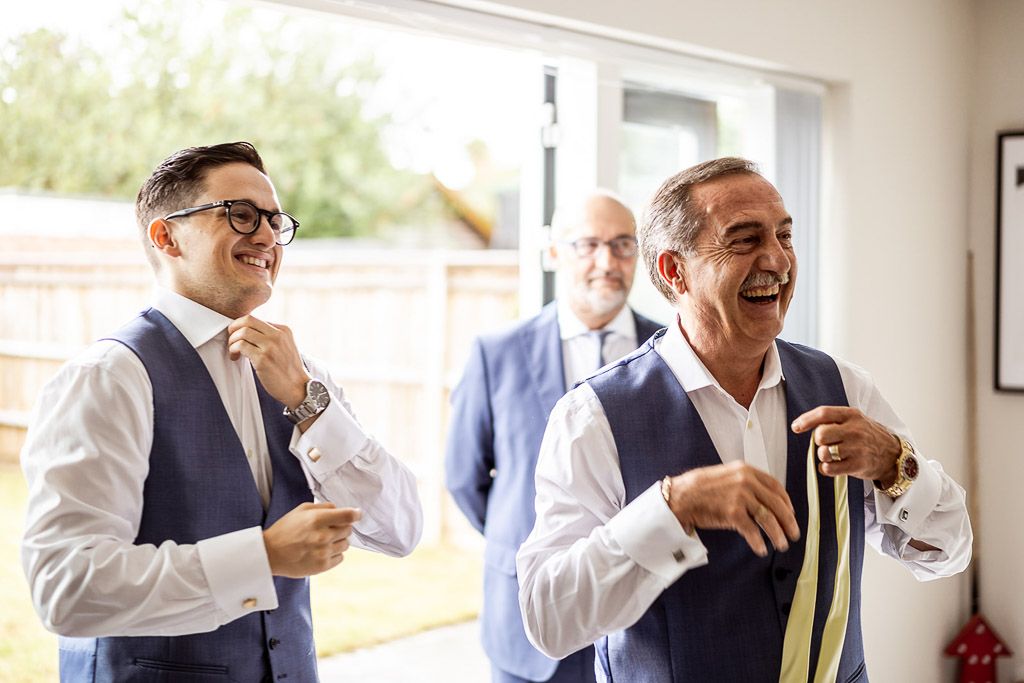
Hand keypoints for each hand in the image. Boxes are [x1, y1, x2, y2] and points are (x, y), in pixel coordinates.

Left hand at [227, 315, 308, 407]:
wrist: (298, 387)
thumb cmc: (289, 370)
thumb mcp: (286, 345)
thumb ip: (272, 336)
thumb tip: (250, 331)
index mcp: (283, 330)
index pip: (256, 319)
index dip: (242, 325)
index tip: (238, 335)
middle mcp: (278, 335)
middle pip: (247, 320)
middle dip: (234, 327)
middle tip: (231, 338)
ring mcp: (270, 347)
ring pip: (242, 332)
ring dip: (232, 341)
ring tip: (233, 351)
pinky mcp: (263, 359)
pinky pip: (240, 346)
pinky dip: (233, 350)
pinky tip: (235, 357)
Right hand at [263, 502, 361, 577]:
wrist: (270, 554)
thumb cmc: (285, 530)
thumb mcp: (301, 510)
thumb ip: (323, 507)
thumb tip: (340, 509)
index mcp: (317, 520)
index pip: (348, 515)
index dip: (356, 514)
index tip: (357, 514)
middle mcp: (322, 536)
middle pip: (349, 530)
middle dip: (342, 527)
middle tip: (329, 529)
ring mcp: (323, 553)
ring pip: (346, 544)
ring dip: (339, 541)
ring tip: (323, 541)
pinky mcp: (322, 566)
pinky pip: (341, 557)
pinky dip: (335, 553)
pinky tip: (322, 551)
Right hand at [667, 461, 799, 556]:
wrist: (680, 495)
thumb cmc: (699, 488)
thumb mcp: (725, 476)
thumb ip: (744, 482)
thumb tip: (762, 499)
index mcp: (746, 470)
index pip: (775, 486)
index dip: (786, 502)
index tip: (791, 513)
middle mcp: (746, 481)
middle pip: (776, 504)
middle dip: (788, 521)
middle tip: (793, 533)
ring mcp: (740, 496)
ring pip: (768, 519)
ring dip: (778, 534)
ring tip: (781, 544)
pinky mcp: (733, 512)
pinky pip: (752, 531)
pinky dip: (758, 542)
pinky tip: (761, 549)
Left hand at [791, 406, 900, 485]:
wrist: (893, 455)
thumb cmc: (869, 436)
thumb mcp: (856, 420)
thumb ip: (834, 419)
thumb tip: (803, 425)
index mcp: (852, 415)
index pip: (823, 413)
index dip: (806, 420)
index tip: (796, 427)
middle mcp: (855, 430)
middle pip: (821, 434)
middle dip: (818, 441)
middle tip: (826, 443)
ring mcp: (857, 448)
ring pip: (824, 452)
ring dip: (823, 456)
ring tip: (832, 455)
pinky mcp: (857, 465)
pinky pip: (829, 468)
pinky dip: (826, 468)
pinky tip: (832, 466)